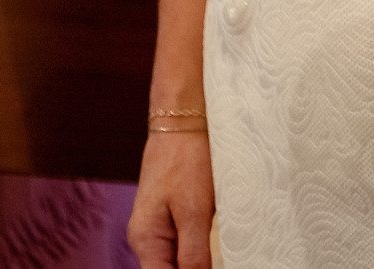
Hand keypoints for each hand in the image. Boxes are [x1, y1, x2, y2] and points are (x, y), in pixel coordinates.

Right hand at [128, 128, 216, 267]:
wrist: (185, 118)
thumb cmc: (188, 157)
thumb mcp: (195, 210)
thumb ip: (193, 253)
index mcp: (146, 240)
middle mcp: (146, 238)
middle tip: (227, 261)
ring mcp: (158, 226)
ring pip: (176, 261)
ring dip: (197, 264)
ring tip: (222, 255)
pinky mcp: (172, 214)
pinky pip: (182, 244)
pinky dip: (198, 250)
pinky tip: (217, 248)